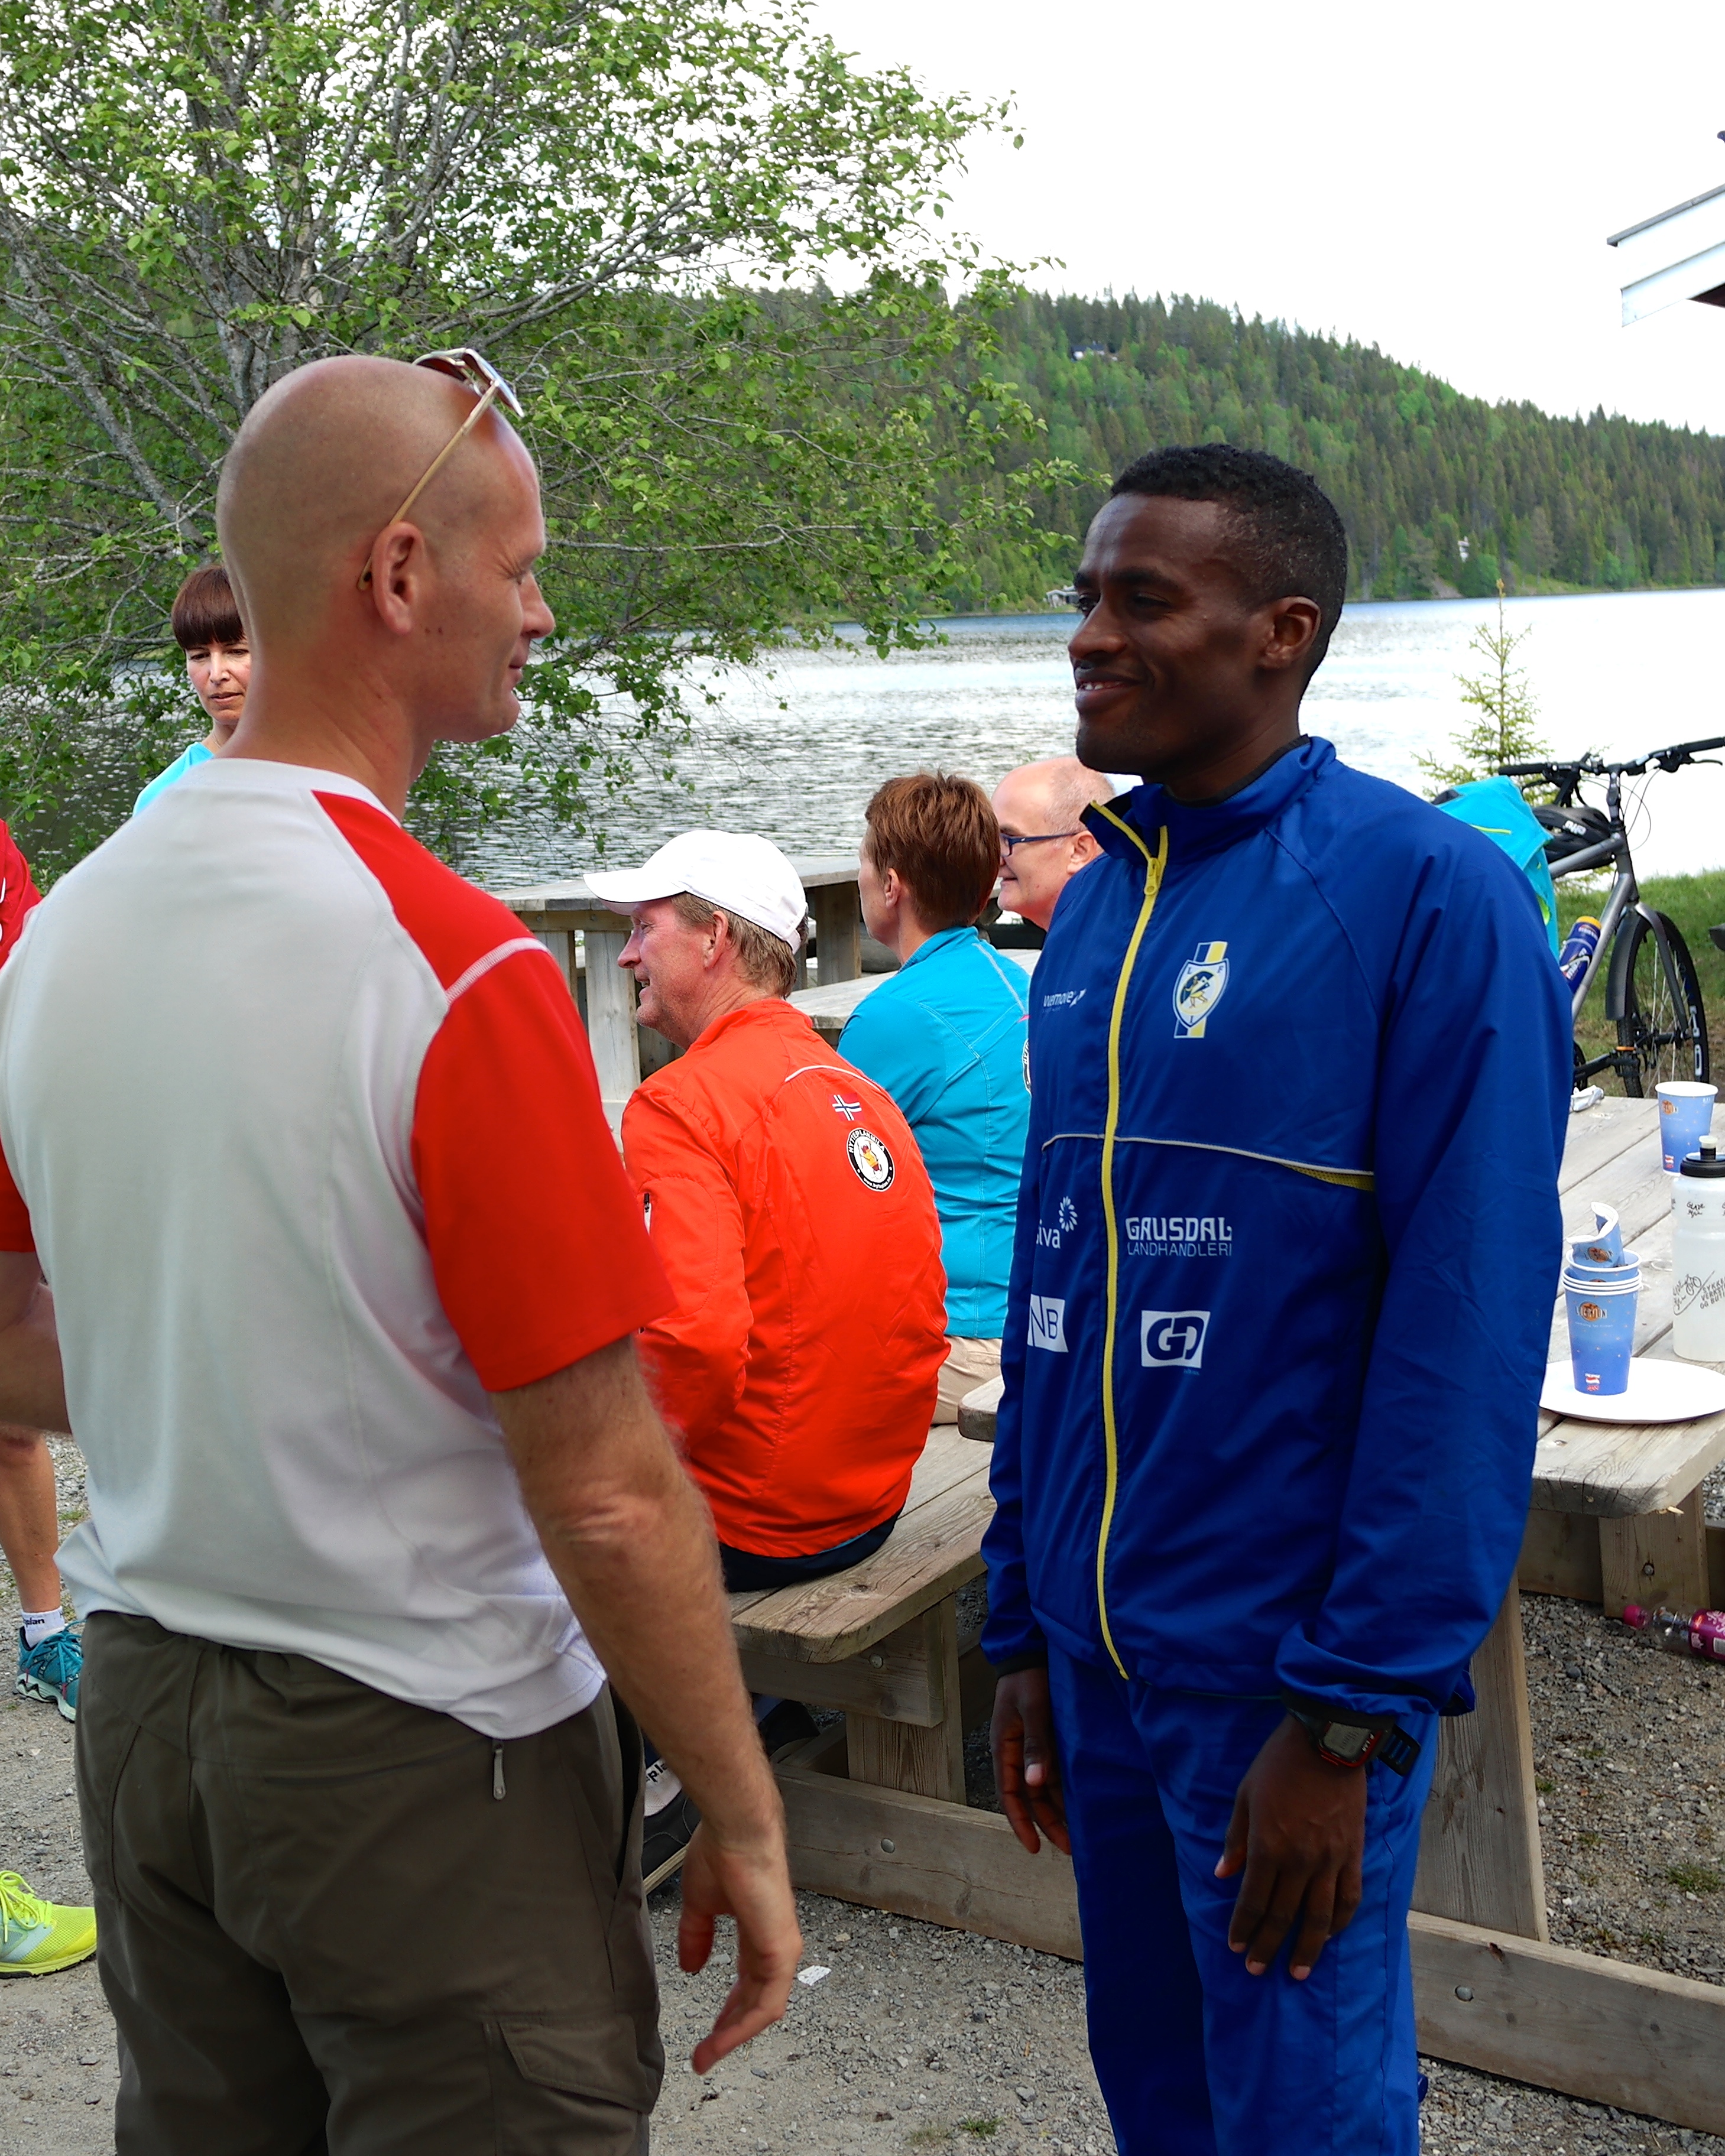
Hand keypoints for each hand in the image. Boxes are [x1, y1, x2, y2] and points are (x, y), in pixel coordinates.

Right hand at [677, 1820, 801, 2073]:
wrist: (735, 1830)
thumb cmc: (723, 1851)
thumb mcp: (701, 1904)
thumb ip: (697, 1937)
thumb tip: (691, 1966)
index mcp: (758, 1931)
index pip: (748, 1984)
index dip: (728, 2011)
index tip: (707, 2033)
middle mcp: (774, 1943)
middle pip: (755, 2001)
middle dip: (729, 2030)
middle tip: (705, 2053)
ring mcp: (781, 1948)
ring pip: (762, 2008)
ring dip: (733, 2035)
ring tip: (707, 2054)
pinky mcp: (781, 1951)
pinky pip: (766, 2002)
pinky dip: (743, 2025)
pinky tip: (722, 2039)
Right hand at [991, 1666, 1069, 1856]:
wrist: (1032, 1649)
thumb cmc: (1029, 1677)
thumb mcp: (1032, 1710)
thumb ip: (1035, 1744)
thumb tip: (1033, 1783)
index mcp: (1004, 1747)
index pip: (1009, 1794)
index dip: (1020, 1823)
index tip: (1033, 1848)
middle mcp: (1016, 1752)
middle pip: (1029, 1797)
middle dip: (1046, 1824)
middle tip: (1068, 1848)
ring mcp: (1030, 1747)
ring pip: (1041, 1787)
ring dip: (1056, 1809)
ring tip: (1076, 1834)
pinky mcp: (1045, 1739)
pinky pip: (1051, 1772)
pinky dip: (1061, 1790)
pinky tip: (1078, 1803)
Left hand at [1215, 1715, 1365, 1979]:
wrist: (1327, 1743)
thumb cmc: (1278, 1765)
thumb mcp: (1245, 1796)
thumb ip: (1235, 1839)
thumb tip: (1222, 1874)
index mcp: (1268, 1846)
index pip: (1253, 1900)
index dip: (1243, 1927)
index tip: (1236, 1947)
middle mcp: (1300, 1861)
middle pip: (1282, 1915)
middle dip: (1267, 1946)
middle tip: (1257, 1971)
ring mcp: (1330, 1860)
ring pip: (1319, 1917)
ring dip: (1307, 1948)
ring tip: (1297, 1972)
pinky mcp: (1353, 1855)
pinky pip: (1349, 1898)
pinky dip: (1340, 1922)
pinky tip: (1331, 1936)